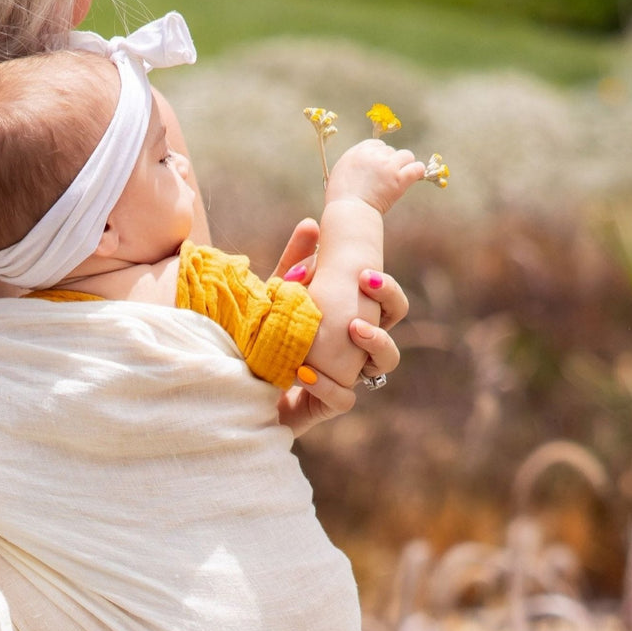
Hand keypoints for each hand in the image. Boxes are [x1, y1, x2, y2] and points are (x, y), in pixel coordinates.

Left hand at [271, 219, 408, 435]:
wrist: (235, 380)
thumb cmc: (260, 334)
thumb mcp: (274, 296)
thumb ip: (293, 265)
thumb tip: (311, 224)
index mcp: (352, 322)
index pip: (388, 304)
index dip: (387, 290)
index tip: (365, 274)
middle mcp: (356, 352)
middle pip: (396, 326)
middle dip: (388, 311)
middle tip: (366, 288)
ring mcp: (347, 378)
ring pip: (382, 367)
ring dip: (375, 345)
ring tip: (353, 328)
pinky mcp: (326, 406)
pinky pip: (345, 398)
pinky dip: (329, 386)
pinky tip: (306, 372)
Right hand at [324, 139, 426, 214]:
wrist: (348, 211)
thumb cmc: (341, 198)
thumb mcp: (340, 172)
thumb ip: (354, 163)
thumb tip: (364, 163)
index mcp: (358, 151)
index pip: (377, 144)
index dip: (380, 155)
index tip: (378, 167)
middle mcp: (373, 154)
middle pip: (391, 151)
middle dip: (390, 162)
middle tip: (385, 178)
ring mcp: (387, 165)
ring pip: (406, 156)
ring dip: (404, 165)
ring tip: (400, 177)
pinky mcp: (399, 178)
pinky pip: (417, 168)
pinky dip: (417, 172)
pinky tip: (413, 178)